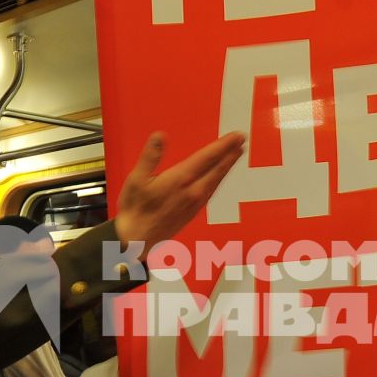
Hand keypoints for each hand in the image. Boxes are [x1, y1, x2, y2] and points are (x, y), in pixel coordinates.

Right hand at [112, 132, 244, 249]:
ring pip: (216, 181)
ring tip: (235, 154)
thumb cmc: (134, 210)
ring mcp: (194, 203)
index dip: (223, 145)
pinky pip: (211, 191)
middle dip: (230, 153)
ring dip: (227, 166)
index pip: (207, 158)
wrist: (136, 241)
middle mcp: (192, 191)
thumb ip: (150, 157)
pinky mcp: (192, 212)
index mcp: (179, 180)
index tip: (236, 136)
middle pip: (217, 169)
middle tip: (242, 140)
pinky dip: (218, 180)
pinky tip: (218, 177)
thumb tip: (160, 136)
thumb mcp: (136, 179)